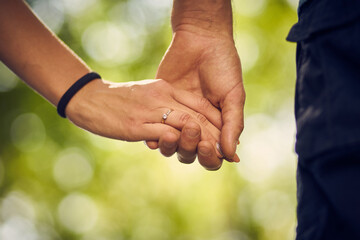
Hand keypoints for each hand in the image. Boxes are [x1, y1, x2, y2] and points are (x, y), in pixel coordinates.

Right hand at [66, 79, 223, 164]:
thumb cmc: (117, 101)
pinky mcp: (138, 123)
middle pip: (196, 114)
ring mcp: (150, 109)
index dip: (214, 119)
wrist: (89, 98)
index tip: (226, 134)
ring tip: (216, 152)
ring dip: (203, 139)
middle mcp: (161, 96)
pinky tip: (192, 151)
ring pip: (186, 123)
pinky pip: (165, 131)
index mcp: (164, 88)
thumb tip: (178, 123)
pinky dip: (183, 143)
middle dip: (214, 132)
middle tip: (228, 148)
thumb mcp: (144, 96)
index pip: (196, 104)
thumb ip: (162, 105)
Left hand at [148, 30, 244, 168]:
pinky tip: (153, 136)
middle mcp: (196, 127)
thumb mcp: (233, 96)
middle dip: (191, 150)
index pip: (213, 155)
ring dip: (172, 146)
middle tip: (192, 133)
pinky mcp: (161, 108)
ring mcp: (177, 118)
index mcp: (216, 127)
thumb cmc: (222, 67)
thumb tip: (231, 156)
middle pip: (191, 154)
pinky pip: (154, 131)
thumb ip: (232, 125)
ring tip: (173, 134)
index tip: (208, 146)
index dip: (210, 157)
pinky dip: (154, 138)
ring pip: (171, 147)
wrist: (200, 40)